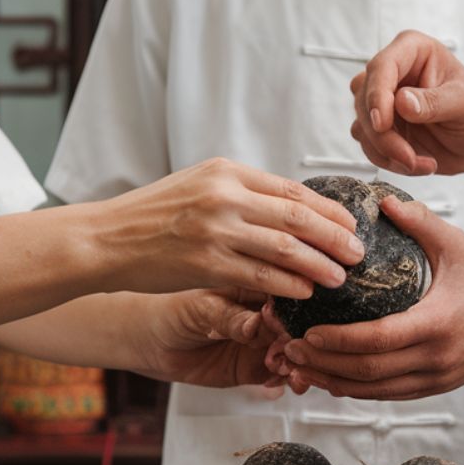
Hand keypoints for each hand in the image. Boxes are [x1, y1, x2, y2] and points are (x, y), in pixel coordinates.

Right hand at [84, 158, 366, 297]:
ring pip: (285, 248)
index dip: (328, 210)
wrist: (105, 239)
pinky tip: (305, 293)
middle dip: (335, 237)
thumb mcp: (199, 185)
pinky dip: (289, 285)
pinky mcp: (206, 264)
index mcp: (227, 171)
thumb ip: (242, 192)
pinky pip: (261, 276)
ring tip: (340, 278)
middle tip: (358, 254)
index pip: (292, 190)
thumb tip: (291, 208)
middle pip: (298, 217)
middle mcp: (224, 196)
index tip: (350, 225)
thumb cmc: (153, 215)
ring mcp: (216, 230)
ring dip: (319, 265)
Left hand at [136, 289, 285, 392]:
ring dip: (298, 361)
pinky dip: (287, 379)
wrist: (150, 342)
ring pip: (296, 350)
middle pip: (300, 323)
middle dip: (300, 339)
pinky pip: (282, 373)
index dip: (299, 307)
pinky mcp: (256, 366)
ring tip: (284, 368)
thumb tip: (257, 324)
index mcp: (256, 283)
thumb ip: (230, 317)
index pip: (290, 291)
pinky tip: (281, 379)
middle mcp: (265, 312)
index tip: (291, 321)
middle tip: (288, 351)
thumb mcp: (200, 308)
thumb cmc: (171, 310)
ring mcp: (262, 340)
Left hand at [275, 197, 463, 399]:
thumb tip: (382, 200)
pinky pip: (386, 396)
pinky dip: (354, 391)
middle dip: (324, 363)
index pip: (379, 340)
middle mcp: (435, 358)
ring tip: (298, 367)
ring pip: (373, 391)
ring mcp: (435, 379)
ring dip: (332, 382)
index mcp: (437, 323)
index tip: (307, 333)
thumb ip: (420, 222)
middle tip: (288, 348)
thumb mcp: (456, 245)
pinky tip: (328, 379)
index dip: (338, 341)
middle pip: (368, 371)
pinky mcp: (433, 389)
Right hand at [350, 31, 463, 176]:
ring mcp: (383, 101)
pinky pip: (368, 145)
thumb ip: (435, 101)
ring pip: (362, 125)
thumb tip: (401, 102)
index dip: (376, 95)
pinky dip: (388, 161)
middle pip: (364, 99)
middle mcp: (392, 72)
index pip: (382, 66)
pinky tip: (417, 164)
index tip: (381, 123)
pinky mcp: (380, 127)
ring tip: (420, 163)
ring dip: (386, 152)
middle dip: (382, 135)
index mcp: (413, 51)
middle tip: (409, 157)